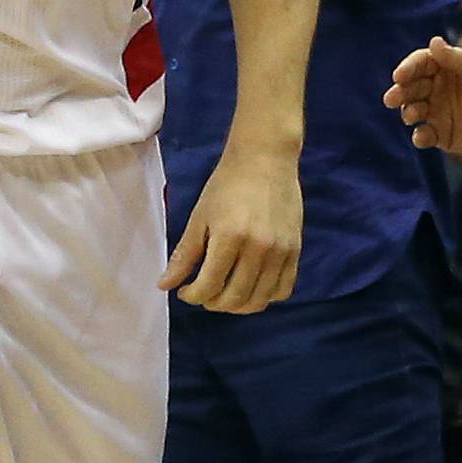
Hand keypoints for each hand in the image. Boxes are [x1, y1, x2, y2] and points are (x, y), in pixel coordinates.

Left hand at [160, 146, 300, 312]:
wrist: (265, 157)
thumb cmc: (227, 184)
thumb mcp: (200, 217)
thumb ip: (184, 255)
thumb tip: (165, 286)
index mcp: (230, 237)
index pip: (208, 287)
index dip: (191, 295)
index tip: (185, 289)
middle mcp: (259, 248)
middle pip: (234, 298)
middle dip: (212, 302)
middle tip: (205, 291)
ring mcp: (280, 250)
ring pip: (259, 300)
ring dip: (237, 305)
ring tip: (226, 291)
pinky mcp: (296, 249)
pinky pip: (283, 289)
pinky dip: (265, 295)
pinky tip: (252, 284)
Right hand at [383, 35, 461, 153]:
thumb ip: (458, 59)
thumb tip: (434, 42)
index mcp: (444, 68)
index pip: (420, 64)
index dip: (408, 68)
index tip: (399, 75)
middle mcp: (436, 89)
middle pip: (411, 87)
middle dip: (400, 92)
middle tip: (392, 98)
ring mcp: (437, 112)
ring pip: (413, 111)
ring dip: (408, 112)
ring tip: (414, 114)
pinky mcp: (442, 134)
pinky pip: (425, 135)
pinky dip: (420, 136)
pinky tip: (422, 135)